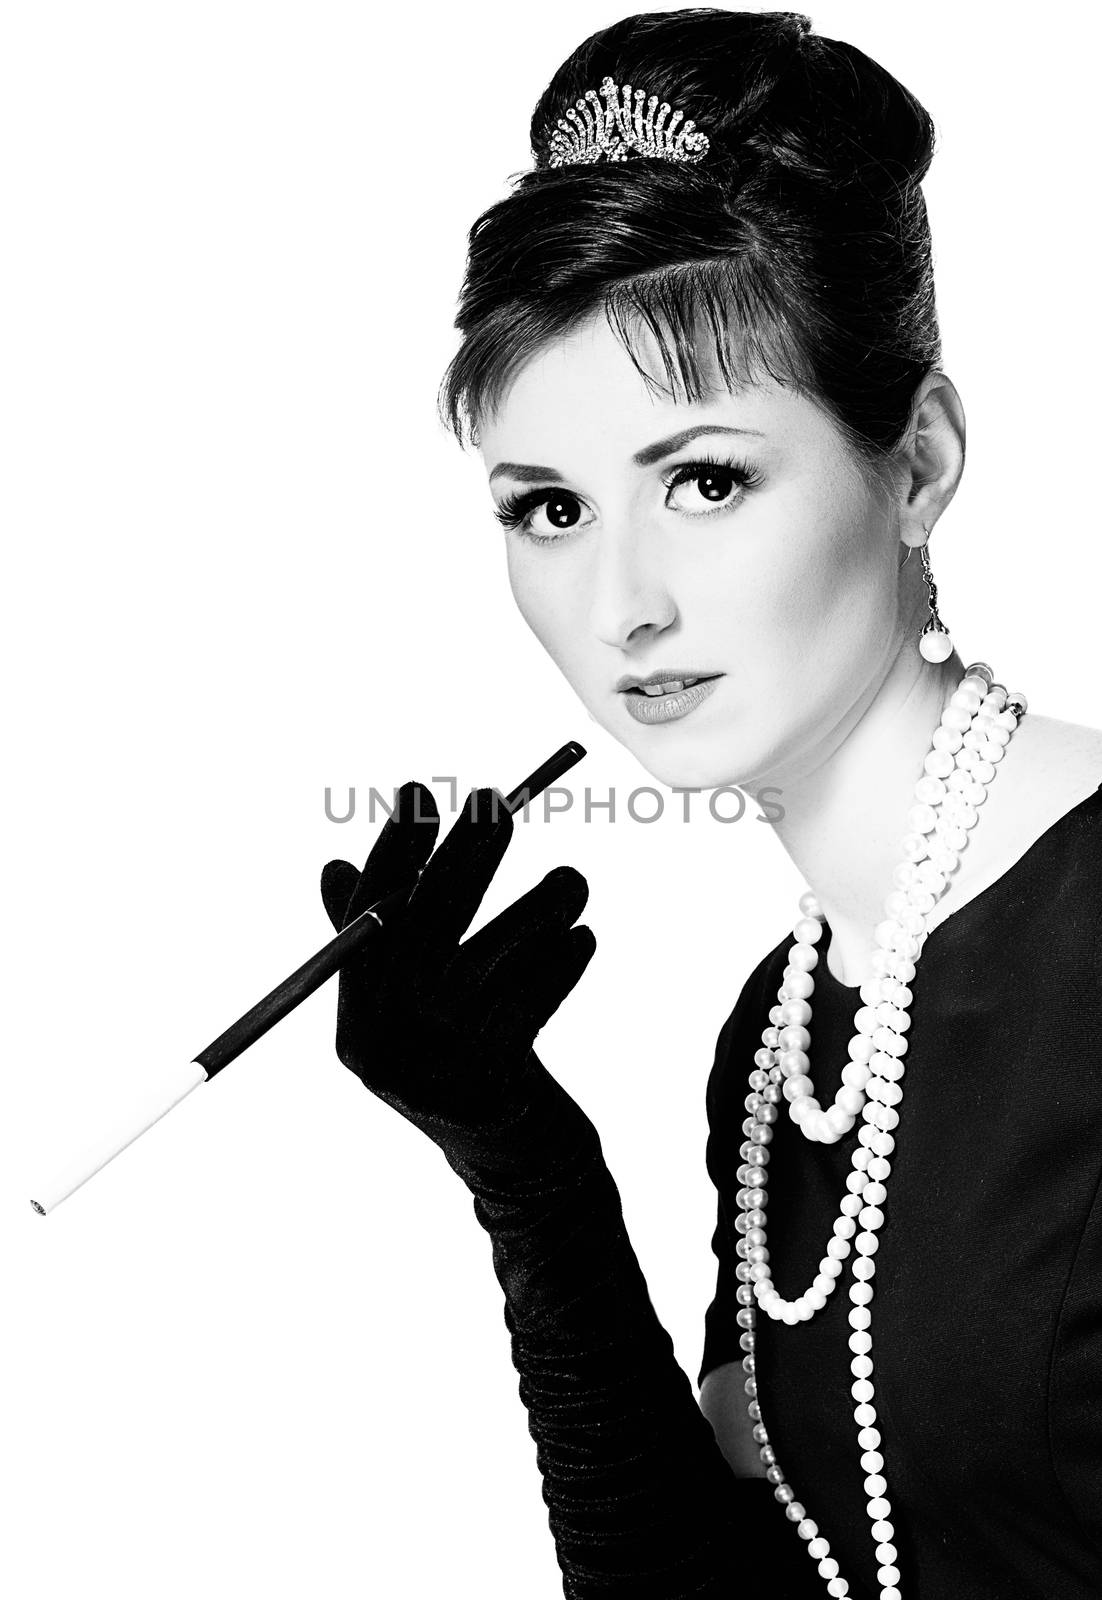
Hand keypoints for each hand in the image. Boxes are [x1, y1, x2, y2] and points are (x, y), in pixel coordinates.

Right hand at [319, 781, 596, 1152]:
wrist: (513, 1161)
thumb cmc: (461, 1060)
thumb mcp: (414, 1009)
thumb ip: (378, 946)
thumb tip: (334, 868)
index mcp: (356, 1022)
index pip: (369, 919)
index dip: (394, 852)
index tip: (418, 792)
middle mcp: (385, 1044)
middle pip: (424, 928)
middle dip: (462, 857)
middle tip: (497, 803)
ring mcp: (437, 1066)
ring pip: (488, 962)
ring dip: (535, 911)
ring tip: (574, 880)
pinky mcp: (493, 1085)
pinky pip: (531, 1003)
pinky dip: (561, 966)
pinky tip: (584, 939)